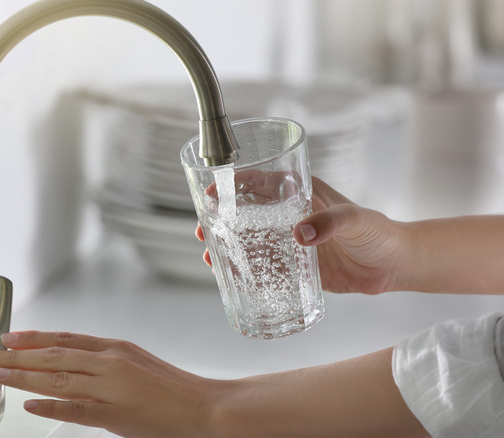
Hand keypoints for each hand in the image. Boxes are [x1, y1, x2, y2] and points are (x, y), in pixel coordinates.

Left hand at [0, 331, 427, 436]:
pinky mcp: (115, 413)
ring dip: (26, 377)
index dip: (36, 338)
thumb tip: (71, 360)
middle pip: (56, 357)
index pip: (66, 340)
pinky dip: (51, 405)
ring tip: (0, 374)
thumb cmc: (172, 387)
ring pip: (59, 379)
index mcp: (115, 349)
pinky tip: (29, 404)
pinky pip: (76, 408)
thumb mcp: (136, 362)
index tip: (11, 337)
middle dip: (20, 356)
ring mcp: (111, 387)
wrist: (203, 408)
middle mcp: (110, 363)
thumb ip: (104, 360)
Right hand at [197, 177, 404, 293]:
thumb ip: (331, 223)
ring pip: (250, 240)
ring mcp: (290, 241)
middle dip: (221, 219)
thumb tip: (300, 234)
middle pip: (246, 213)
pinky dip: (245, 270)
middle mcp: (290, 215)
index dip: (233, 184)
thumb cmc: (379, 233)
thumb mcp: (356, 220)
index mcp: (301, 194)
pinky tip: (231, 277)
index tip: (212, 192)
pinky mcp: (295, 265)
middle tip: (202, 230)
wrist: (394, 266)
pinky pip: (264, 266)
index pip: (260, 182)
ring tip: (209, 257)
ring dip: (228, 247)